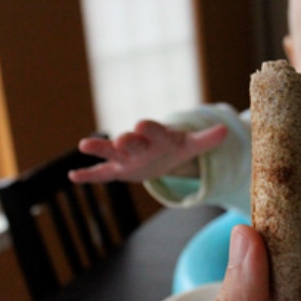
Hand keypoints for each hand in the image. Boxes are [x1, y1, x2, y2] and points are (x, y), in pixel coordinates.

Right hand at [67, 120, 227, 182]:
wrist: (159, 154)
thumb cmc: (174, 148)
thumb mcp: (191, 146)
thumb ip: (207, 140)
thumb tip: (227, 132)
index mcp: (157, 136)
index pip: (153, 130)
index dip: (149, 128)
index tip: (143, 125)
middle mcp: (139, 144)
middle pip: (131, 140)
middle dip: (126, 140)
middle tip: (120, 139)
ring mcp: (126, 157)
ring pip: (111, 152)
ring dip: (100, 148)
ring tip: (84, 144)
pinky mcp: (118, 170)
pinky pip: (102, 173)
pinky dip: (88, 174)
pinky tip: (73, 175)